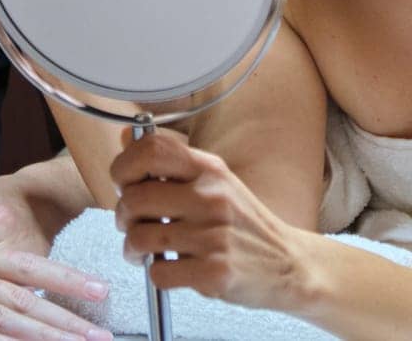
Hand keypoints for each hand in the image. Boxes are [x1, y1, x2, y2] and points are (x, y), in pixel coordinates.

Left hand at [109, 127, 312, 310]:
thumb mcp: (216, 181)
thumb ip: (170, 163)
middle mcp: (211, 198)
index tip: (123, 183)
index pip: (150, 150)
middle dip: (122, 216)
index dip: (123, 167)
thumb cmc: (243, 223)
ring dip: (132, 249)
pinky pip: (158, 273)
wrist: (289, 264)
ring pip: (139, 239)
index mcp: (210, 169)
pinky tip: (170, 269)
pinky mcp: (214, 273)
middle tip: (132, 224)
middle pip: (134, 199)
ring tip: (145, 251)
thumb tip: (124, 137)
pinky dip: (155, 274)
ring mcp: (213, 236)